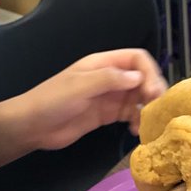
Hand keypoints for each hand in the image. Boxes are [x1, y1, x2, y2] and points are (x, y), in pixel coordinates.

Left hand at [18, 49, 166, 150]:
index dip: (149, 71)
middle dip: (153, 91)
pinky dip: (137, 121)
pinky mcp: (106, 115)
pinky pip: (129, 114)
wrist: (32, 125)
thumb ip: (110, 79)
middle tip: (158, 109)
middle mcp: (109, 78)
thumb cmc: (52, 100)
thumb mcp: (80, 86)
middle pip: (142, 78)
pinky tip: (136, 131)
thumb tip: (139, 77)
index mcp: (102, 64)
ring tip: (149, 122)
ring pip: (138, 97)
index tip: (153, 91)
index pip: (136, 59)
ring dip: (147, 108)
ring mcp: (109, 97)